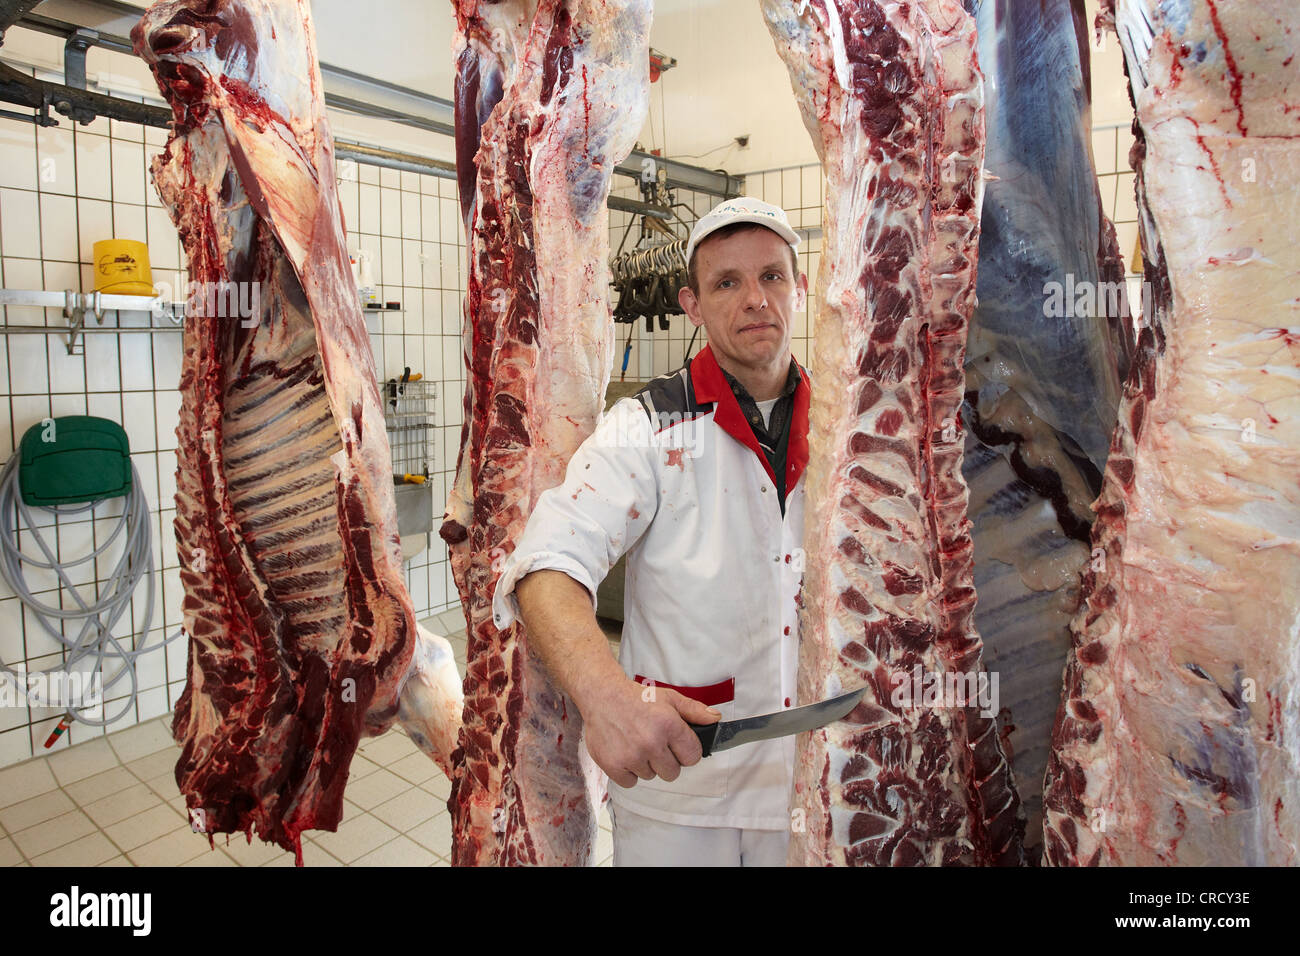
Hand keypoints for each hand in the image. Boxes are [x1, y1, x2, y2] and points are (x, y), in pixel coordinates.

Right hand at [580, 677, 720, 788]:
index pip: (692, 757)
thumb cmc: (637, 698)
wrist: (602, 696)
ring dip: (646, 765)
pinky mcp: (613, 765)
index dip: (686, 751)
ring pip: (651, 776)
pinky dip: (629, 772)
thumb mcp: (669, 698)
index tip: (677, 745)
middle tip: (655, 744)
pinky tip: (625, 753)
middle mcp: (651, 742)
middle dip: (667, 761)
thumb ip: (694, 710)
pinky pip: (631, 782)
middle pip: (672, 773)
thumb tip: (716, 720)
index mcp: (669, 725)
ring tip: (637, 744)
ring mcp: (631, 756)